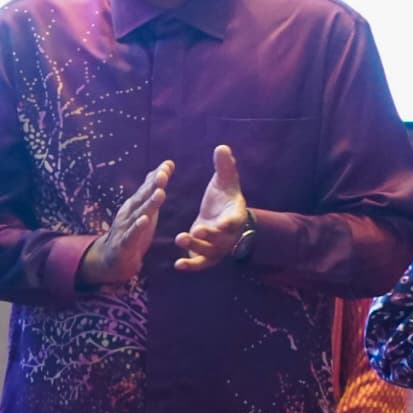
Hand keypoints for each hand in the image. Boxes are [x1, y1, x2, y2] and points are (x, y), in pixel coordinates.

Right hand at [78, 160, 170, 287]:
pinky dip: (137, 227)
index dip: (157, 177)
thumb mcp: (144, 208)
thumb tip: (163, 167)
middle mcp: (128, 213)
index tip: (168, 164)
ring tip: (160, 193)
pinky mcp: (123, 244)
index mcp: (135, 205)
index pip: (147, 188)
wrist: (112, 259)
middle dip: (152, 186)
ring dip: (149, 204)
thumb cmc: (132, 231)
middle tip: (163, 174)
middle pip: (142, 198)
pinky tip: (144, 220)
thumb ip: (153, 189)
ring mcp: (125, 228)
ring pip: (139, 214)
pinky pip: (131, 235)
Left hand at [173, 146, 248, 271]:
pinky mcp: (205, 256)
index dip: (229, 222)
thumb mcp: (224, 183)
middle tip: (196, 231)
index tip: (222, 223)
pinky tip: (177, 264)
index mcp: (234, 216)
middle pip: (221, 239)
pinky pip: (199, 264)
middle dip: (210, 236)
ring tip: (180, 238)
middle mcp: (228, 235)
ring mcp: (217, 248)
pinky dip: (190, 265)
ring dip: (195, 247)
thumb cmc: (223, 199)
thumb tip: (221, 147)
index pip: (235, 220)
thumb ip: (224, 167)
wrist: (221, 219)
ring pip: (209, 252)